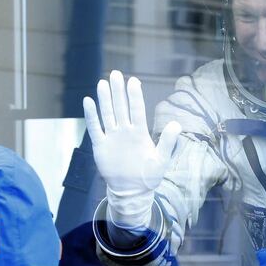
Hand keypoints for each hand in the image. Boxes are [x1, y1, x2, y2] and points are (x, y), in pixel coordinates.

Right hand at [83, 70, 181, 197]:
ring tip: (102, 82)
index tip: (134, 81)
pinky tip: (88, 101)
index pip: (137, 110)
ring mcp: (112, 137)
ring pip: (107, 114)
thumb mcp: (161, 160)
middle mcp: (125, 131)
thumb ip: (168, 142)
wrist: (132, 192)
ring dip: (105, 99)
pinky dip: (91, 116)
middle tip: (116, 74)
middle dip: (118, 91)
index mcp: (140, 133)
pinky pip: (95, 128)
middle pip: (120, 107)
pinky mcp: (101, 146)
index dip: (135, 96)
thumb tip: (176, 124)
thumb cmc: (149, 176)